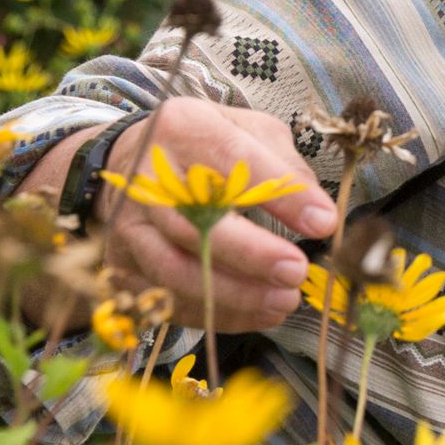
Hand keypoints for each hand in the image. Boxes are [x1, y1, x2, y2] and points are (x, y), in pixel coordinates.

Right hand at [93, 98, 338, 332]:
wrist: (130, 162)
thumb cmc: (202, 148)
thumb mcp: (246, 132)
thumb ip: (284, 167)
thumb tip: (319, 217)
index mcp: (182, 130)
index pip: (235, 162)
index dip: (280, 195)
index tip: (322, 223)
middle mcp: (148, 179)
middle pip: (195, 224)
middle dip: (251, 254)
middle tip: (296, 272)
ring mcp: (129, 225)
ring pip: (175, 270)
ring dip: (234, 294)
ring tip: (283, 300)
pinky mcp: (122, 264)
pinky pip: (168, 300)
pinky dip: (217, 314)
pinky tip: (259, 313)